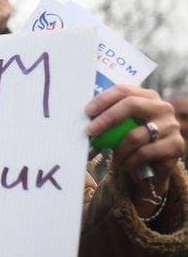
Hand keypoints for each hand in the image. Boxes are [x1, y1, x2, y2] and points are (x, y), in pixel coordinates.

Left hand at [86, 85, 184, 215]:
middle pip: (131, 105)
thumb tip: (80, 117)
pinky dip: (130, 161)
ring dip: (118, 150)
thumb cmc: (130, 141)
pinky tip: (126, 164)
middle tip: (90, 131)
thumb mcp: (120, 126)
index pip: (123, 90)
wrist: (152, 166)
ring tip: (114, 158)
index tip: (87, 112)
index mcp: (146, 96)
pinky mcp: (176, 145)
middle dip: (106, 119)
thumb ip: (106, 117)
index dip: (103, 99)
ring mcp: (171, 126)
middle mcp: (162, 107)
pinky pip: (144, 153)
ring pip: (135, 135)